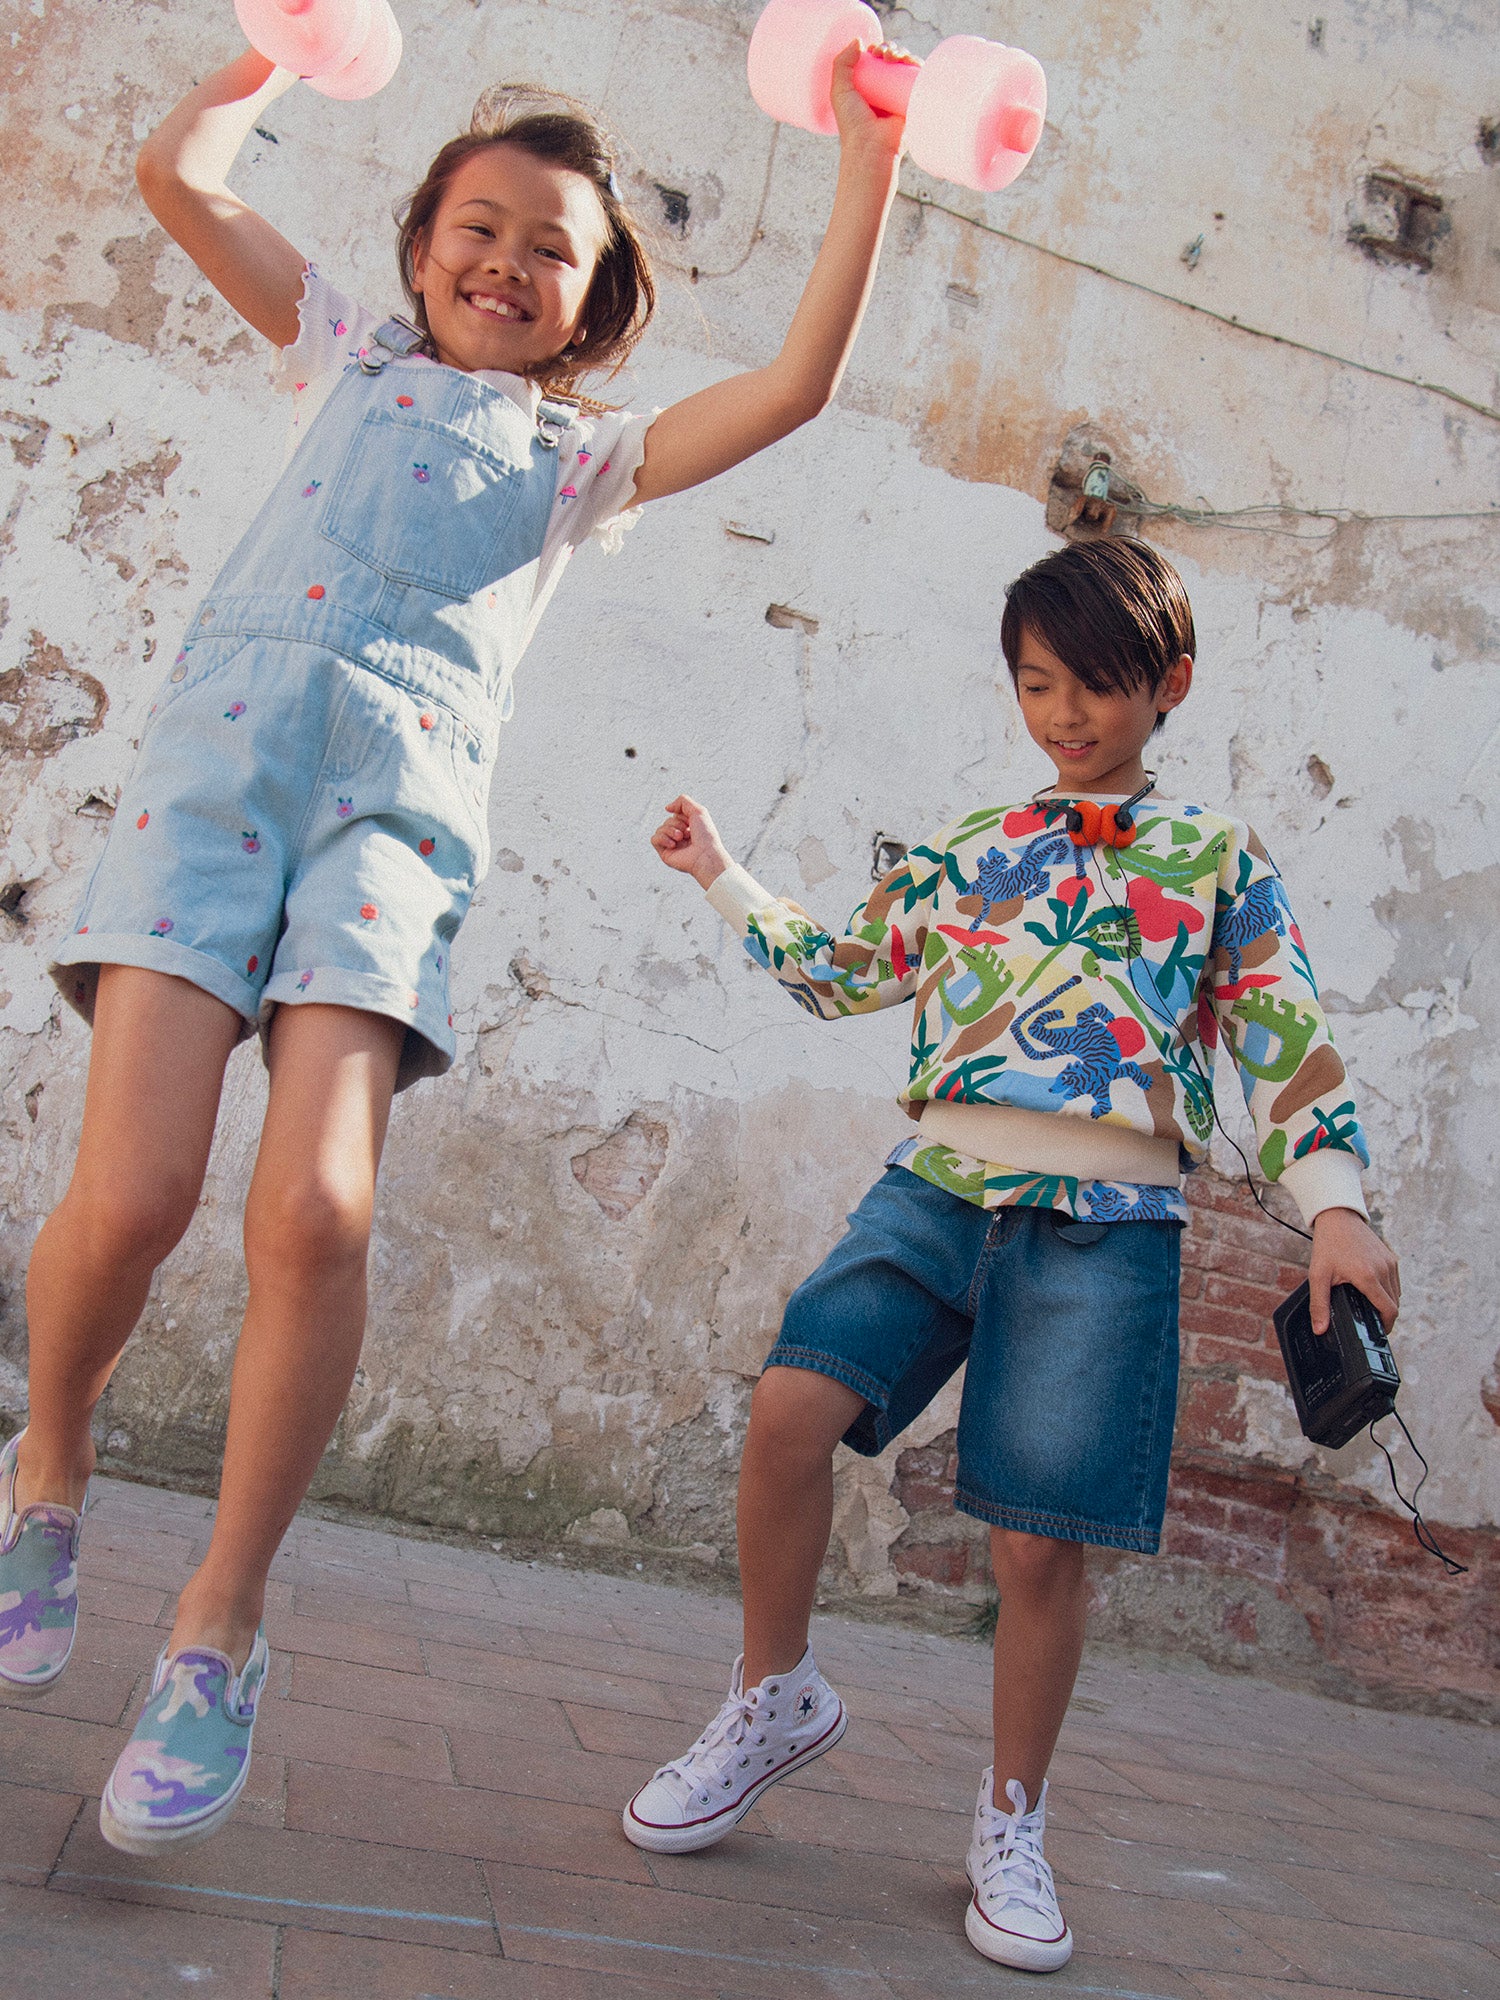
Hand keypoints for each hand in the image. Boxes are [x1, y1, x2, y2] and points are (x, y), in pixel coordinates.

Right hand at [651, 795, 730, 889]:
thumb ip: (682, 801)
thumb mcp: (698, 810)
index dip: (682, 816)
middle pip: (667, 821)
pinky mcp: (665, 853)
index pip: (676, 814)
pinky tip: (673, 844)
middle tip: (688, 833)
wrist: (705, 855)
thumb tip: (667, 808)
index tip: (692, 823)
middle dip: (676, 823)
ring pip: (660, 829)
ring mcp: (672, 845)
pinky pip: (654, 839)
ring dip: (670, 830)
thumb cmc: (705, 835)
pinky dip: (662, 838)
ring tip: (681, 838)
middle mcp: (680, 836)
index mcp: (689, 828)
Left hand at [829, 41, 907, 169]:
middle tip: (884, 55)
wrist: (872, 148)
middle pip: (891, 61)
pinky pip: (919, 80)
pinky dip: (918, 66)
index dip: (875, 50)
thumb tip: (859, 41)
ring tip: (894, 58)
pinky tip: (912, 62)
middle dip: (889, 49)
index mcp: (867, 89)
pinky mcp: (913, 104)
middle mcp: (883, 92)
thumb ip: (841, 64)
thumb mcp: (839, 91)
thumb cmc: (853, 124)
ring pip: (905, 67)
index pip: (874, 62)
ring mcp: (899, 98)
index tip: (873, 51)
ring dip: (903, 53)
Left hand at [1308, 1207, 1399, 1333]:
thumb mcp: (1318, 1276)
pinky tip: (1374, 1292)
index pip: (1388, 1310)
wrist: (1338, 1218)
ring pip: (1397, 1293)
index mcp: (1368, 1277)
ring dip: (1388, 1304)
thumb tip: (1320, 1329)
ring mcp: (1390, 1263)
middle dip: (1385, 1317)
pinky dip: (1389, 1291)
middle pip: (1394, 1304)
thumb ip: (1319, 1305)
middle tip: (1371, 1323)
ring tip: (1371, 1309)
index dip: (1386, 1326)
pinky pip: (1395, 1281)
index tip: (1379, 1334)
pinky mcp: (1391, 1257)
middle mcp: (1384, 1270)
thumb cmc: (1328, 1245)